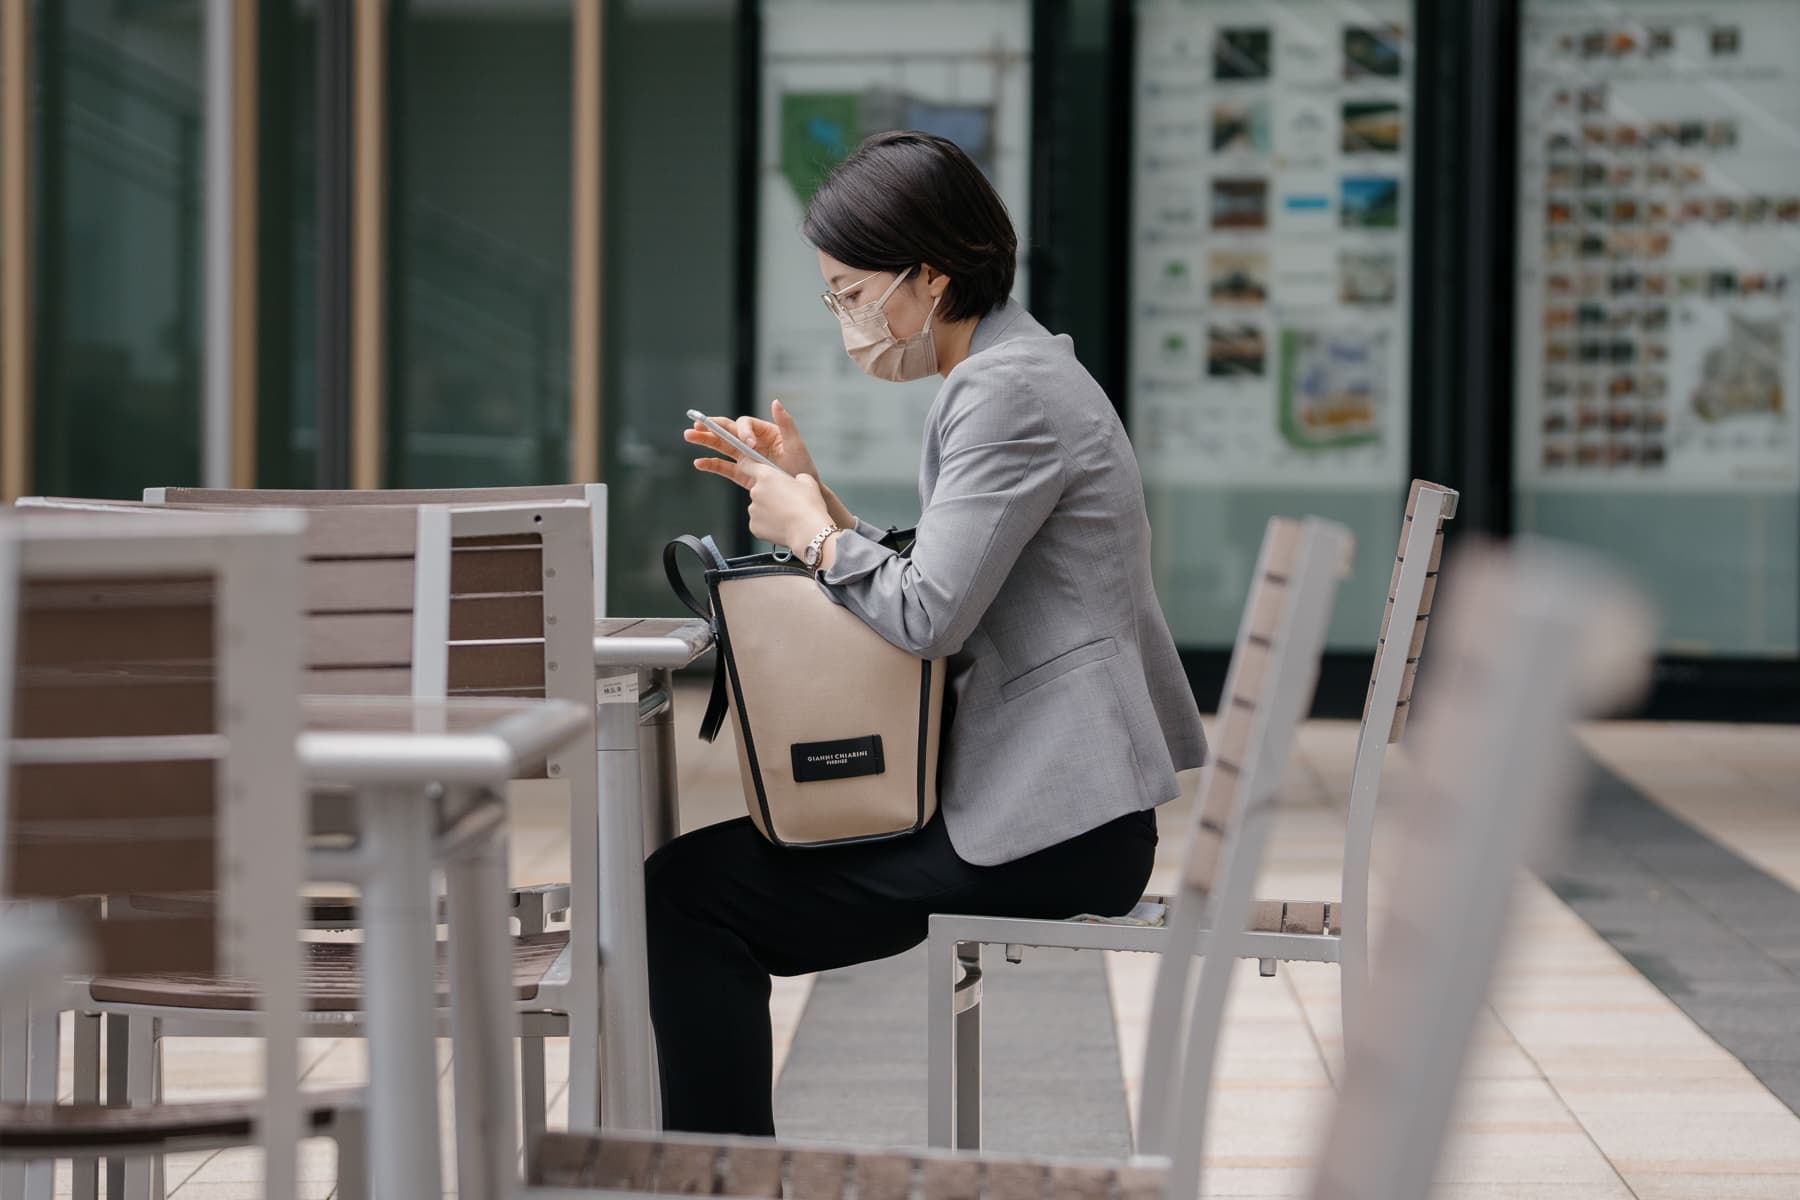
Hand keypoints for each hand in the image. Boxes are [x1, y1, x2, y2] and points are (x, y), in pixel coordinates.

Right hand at [686, 400, 857, 529]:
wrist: (803, 495)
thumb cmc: (803, 468)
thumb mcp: (796, 445)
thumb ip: (786, 424)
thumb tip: (775, 402)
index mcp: (765, 432)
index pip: (745, 424)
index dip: (743, 431)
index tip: (749, 444)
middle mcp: (753, 442)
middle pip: (728, 431)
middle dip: (711, 427)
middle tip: (696, 424)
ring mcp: (747, 458)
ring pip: (722, 447)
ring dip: (705, 441)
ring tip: (689, 436)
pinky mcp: (743, 474)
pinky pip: (724, 468)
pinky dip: (711, 465)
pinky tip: (699, 463)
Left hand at [692, 458, 832, 549]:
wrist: (811, 532)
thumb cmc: (811, 505)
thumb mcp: (806, 481)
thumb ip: (795, 478)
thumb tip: (794, 482)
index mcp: (766, 474)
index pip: (748, 463)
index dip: (746, 462)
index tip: (739, 459)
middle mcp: (754, 490)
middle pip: (756, 488)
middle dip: (767, 493)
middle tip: (784, 501)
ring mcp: (752, 509)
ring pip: (758, 507)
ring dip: (769, 510)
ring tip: (788, 517)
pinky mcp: (753, 526)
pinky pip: (759, 522)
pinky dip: (769, 524)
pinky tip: (783, 527)